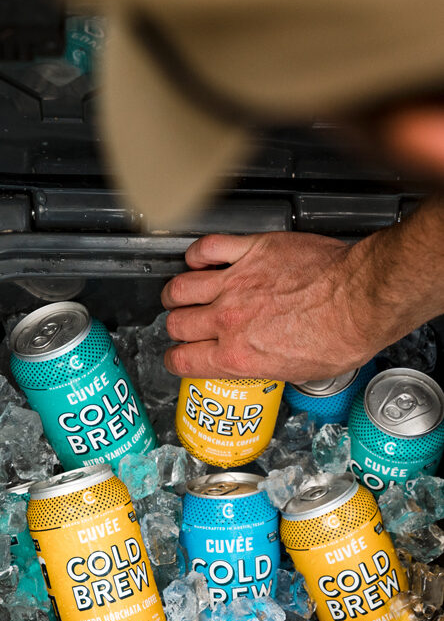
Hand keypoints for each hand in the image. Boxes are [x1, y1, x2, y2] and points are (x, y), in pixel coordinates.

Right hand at [161, 204, 443, 381]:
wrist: (363, 301)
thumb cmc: (342, 336)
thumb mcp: (299, 373)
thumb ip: (265, 365)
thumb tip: (262, 362)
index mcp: (238, 356)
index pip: (183, 360)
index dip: (176, 360)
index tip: (178, 357)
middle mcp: (229, 320)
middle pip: (177, 323)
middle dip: (177, 328)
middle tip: (184, 326)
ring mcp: (236, 283)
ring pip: (181, 287)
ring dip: (176, 294)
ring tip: (180, 294)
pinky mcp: (252, 251)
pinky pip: (207, 248)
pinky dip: (197, 254)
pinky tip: (199, 260)